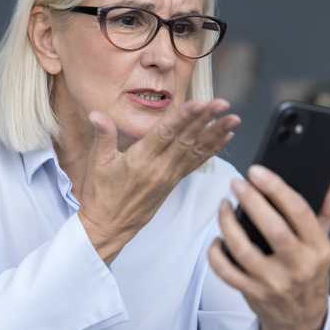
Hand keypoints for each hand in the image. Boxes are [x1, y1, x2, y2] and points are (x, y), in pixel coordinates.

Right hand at [78, 99, 240, 264]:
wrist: (109, 226)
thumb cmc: (101, 194)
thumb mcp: (97, 163)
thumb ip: (103, 135)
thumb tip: (96, 113)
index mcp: (139, 160)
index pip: (165, 134)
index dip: (183, 117)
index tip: (200, 103)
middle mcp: (158, 169)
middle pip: (186, 139)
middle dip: (206, 119)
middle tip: (223, 103)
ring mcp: (169, 177)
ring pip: (195, 150)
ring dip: (215, 133)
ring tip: (233, 119)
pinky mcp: (173, 183)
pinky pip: (195, 164)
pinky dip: (211, 150)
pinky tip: (224, 138)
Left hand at [208, 165, 329, 329]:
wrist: (300, 319)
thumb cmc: (310, 275)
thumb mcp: (323, 245)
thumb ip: (326, 211)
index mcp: (319, 250)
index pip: (299, 212)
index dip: (276, 187)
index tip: (258, 172)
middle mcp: (298, 267)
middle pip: (273, 229)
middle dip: (252, 201)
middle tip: (237, 183)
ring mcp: (274, 282)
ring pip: (244, 250)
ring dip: (227, 224)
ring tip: (223, 206)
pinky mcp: (253, 293)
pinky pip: (226, 272)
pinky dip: (216, 254)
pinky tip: (218, 239)